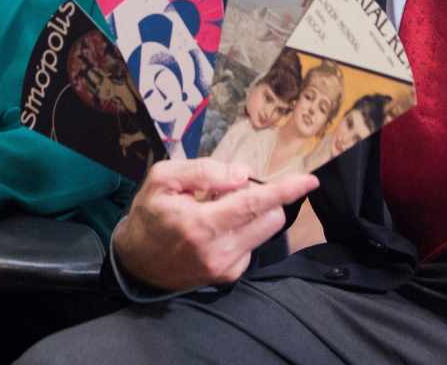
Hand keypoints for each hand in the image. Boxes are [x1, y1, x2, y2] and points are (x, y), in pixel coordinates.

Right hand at [113, 159, 317, 292]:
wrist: (136, 262)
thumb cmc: (149, 214)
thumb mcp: (163, 179)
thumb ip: (203, 171)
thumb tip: (242, 174)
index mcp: (201, 224)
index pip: (254, 203)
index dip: (285, 190)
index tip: (310, 180)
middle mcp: (219, 250)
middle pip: (270, 217)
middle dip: (260, 196)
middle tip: (227, 191)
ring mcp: (226, 267)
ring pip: (265, 230)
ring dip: (254, 213)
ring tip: (221, 210)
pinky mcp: (229, 276)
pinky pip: (252, 245)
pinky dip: (243, 231)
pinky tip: (217, 230)